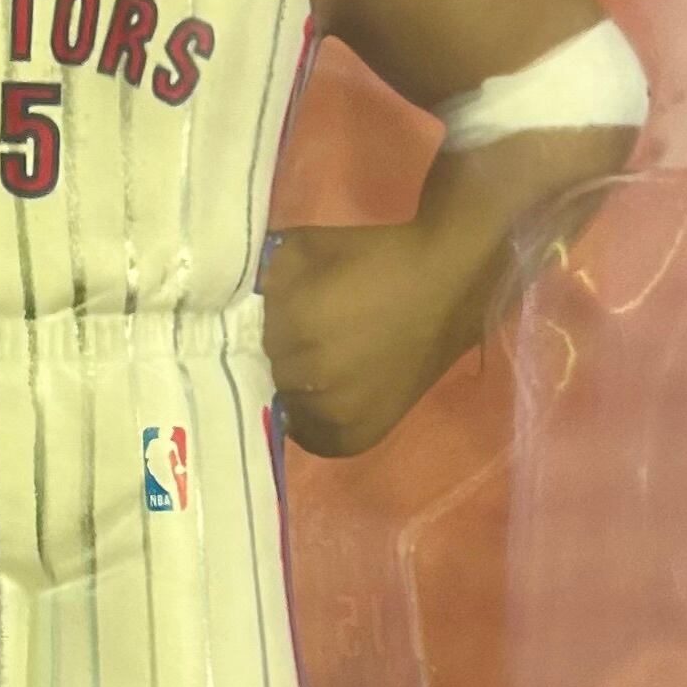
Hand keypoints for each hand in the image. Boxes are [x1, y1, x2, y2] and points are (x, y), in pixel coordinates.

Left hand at [261, 218, 513, 458]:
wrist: (448, 288)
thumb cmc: (376, 259)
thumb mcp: (306, 248)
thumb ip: (263, 275)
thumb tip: (239, 304)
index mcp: (298, 324)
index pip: (248, 336)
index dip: (265, 323)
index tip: (283, 313)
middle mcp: (313, 376)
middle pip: (267, 371)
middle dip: (279, 354)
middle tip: (305, 338)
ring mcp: (337, 414)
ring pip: (288, 403)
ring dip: (295, 386)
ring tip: (321, 363)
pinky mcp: (358, 437)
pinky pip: (314, 437)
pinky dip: (313, 418)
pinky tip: (326, 396)